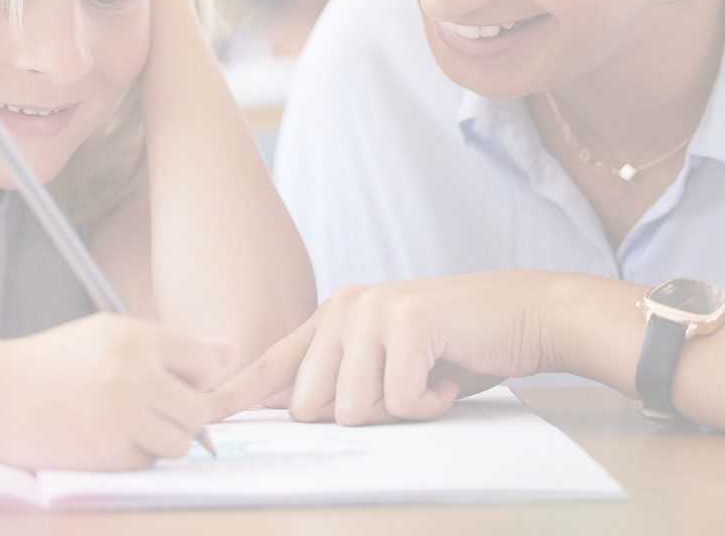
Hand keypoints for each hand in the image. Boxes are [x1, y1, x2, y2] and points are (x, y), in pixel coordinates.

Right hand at [0, 313, 234, 470]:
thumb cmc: (51, 363)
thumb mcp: (107, 336)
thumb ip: (172, 346)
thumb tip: (232, 352)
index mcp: (136, 337)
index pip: (207, 363)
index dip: (195, 378)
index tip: (173, 383)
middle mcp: (134, 373)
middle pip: (200, 408)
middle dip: (182, 415)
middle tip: (149, 410)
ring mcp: (122, 415)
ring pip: (181, 441)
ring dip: (161, 440)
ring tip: (125, 425)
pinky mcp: (107, 452)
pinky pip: (148, 462)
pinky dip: (133, 457)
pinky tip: (102, 440)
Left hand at [207, 271, 567, 425]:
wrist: (522, 316)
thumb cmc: (454, 348)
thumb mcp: (387, 363)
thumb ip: (341, 381)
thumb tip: (293, 415)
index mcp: (331, 318)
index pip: (271, 365)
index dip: (235, 395)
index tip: (203, 416)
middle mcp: (343, 308)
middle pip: (310, 405)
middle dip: (360, 415)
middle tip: (403, 389)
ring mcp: (373, 309)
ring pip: (352, 408)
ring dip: (399, 409)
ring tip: (428, 377)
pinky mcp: (406, 321)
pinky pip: (399, 399)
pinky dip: (429, 402)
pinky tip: (447, 373)